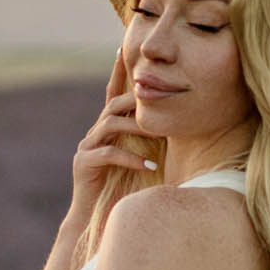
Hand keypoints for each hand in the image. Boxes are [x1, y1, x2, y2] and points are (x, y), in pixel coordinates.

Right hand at [69, 49, 160, 220]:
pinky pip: (109, 154)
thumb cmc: (126, 191)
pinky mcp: (84, 164)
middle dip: (134, 98)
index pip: (114, 94)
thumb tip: (184, 122)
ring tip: (158, 134)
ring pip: (111, 124)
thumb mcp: (145, 160)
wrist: (96, 221)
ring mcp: (87, 147)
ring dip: (137, 128)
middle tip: (157, 94)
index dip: (118, 72)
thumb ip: (155, 141)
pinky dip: (132, 159)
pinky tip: (150, 168)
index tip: (123, 48)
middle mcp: (95, 133)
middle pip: (113, 104)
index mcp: (108, 129)